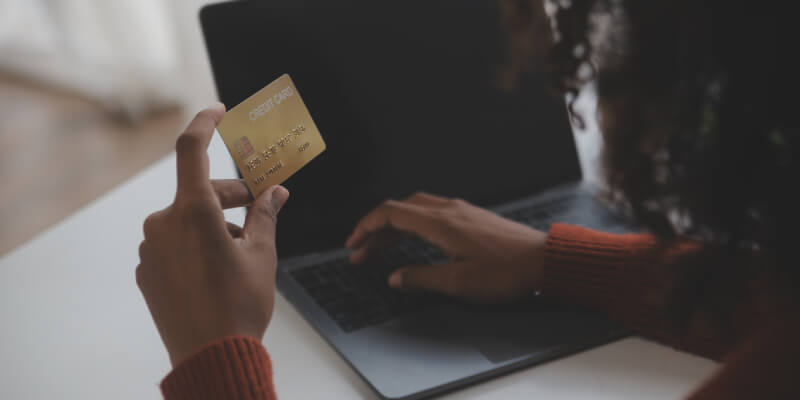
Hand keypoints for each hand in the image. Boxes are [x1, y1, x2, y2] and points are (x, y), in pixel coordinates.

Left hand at [136, 103, 289, 365]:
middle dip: (231, 194)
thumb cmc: (239, 307)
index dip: (205, 123)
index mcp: (193, 212)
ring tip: (242, 250)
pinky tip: (217, 268)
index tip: (218, 111)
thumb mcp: (262, 255)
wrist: (211, 357)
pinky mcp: (146, 269)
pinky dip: (196, 244)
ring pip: (187, 219)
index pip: (192, 149)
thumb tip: (275, 193)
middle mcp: (163, 224)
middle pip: (198, 190)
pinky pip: (173, 243)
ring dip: (214, 223)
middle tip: (259, 206)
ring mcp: (150, 248)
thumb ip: (265, 215)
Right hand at [346, 193, 546, 301]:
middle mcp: (449, 211)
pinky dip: (414, 225)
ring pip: (416, 209)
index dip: (366, 226)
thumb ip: (422, 278)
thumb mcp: (459, 282)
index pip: (391, 213)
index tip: (353, 243)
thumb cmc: (506, 272)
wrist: (544, 260)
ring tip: (381, 248)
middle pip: (400, 209)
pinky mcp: (472, 218)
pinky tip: (415, 241)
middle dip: (376, 228)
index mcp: (440, 223)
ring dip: (394, 227)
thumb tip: (395, 278)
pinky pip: (432, 213)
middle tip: (362, 251)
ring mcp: (462, 212)